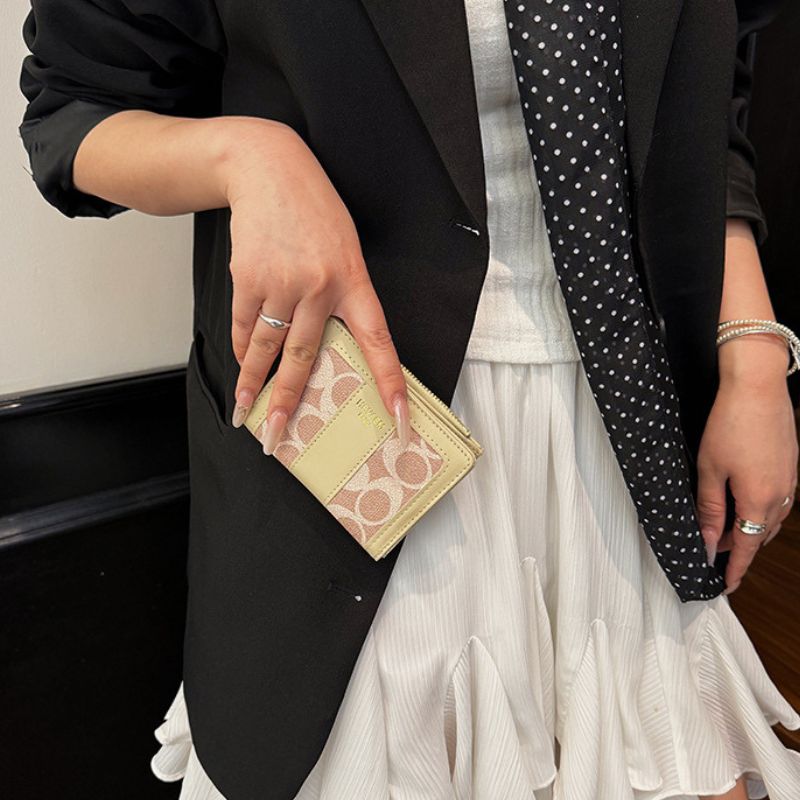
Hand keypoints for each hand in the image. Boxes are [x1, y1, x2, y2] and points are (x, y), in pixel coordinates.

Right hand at [221, 119, 409, 452]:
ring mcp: (281, 284)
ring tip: (245, 413)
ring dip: (253, 385)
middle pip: (304, 357)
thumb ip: (340, 296)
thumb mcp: (345, 248)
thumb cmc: (314, 212)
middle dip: (287, 402)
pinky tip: (242, 366)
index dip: (391, 384)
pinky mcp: (248, 278)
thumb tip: (317, 344)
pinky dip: (242, 349)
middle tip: (275, 437)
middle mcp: (320, 288)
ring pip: (265, 348)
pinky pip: (243, 325)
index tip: (399, 422)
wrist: (266, 169)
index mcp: (355, 281)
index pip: (380, 342)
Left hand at [696, 342, 797, 594]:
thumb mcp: (710, 470)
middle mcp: (781, 496)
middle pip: (761, 536)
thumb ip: (710, 509)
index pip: (747, 548)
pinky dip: (761, 512)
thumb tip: (707, 543)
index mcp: (759, 501)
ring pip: (771, 520)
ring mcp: (791, 482)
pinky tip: (745, 504)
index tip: (725, 586)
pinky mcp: (792, 468)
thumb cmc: (731, 425)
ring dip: (750, 531)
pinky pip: (779, 502)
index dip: (735, 569)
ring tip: (726, 532)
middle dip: (740, 550)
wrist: (759, 388)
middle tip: (716, 555)